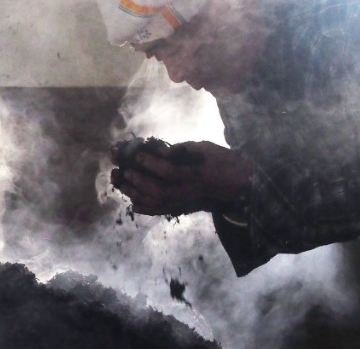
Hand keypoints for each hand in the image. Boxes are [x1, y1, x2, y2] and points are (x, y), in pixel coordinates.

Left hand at [113, 141, 252, 215]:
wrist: (238, 184)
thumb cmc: (221, 160)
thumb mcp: (205, 148)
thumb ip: (182, 150)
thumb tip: (159, 150)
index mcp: (196, 175)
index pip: (170, 172)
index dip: (152, 163)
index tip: (138, 155)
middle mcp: (189, 192)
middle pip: (159, 191)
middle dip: (139, 181)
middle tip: (124, 171)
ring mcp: (185, 203)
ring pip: (157, 203)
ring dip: (136, 194)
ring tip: (121, 183)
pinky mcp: (183, 209)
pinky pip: (162, 211)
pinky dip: (146, 208)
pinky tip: (133, 203)